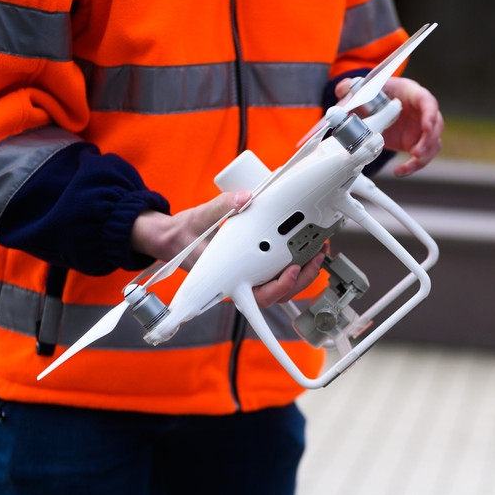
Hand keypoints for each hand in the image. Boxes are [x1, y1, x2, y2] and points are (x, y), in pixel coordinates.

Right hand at [131, 191, 325, 307]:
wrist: (175, 238)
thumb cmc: (185, 235)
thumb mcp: (200, 217)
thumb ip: (222, 206)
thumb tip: (246, 198)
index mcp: (227, 279)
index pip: (256, 295)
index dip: (278, 289)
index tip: (291, 271)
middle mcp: (241, 283)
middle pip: (277, 294)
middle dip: (301, 278)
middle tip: (315, 256)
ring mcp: (249, 278)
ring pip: (282, 287)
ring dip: (303, 273)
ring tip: (318, 252)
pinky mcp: (255, 270)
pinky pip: (279, 275)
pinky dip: (296, 264)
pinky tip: (308, 249)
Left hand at [336, 76, 443, 175]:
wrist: (376, 107)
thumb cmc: (376, 94)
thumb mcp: (363, 89)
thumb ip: (352, 86)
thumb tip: (343, 88)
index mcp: (411, 93)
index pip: (427, 101)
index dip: (430, 114)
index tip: (426, 127)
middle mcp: (421, 110)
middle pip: (437, 124)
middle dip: (429, 140)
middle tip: (416, 152)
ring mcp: (421, 128)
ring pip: (434, 143)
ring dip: (425, 155)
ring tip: (410, 163)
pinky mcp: (417, 142)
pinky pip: (423, 156)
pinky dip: (414, 166)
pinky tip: (400, 171)